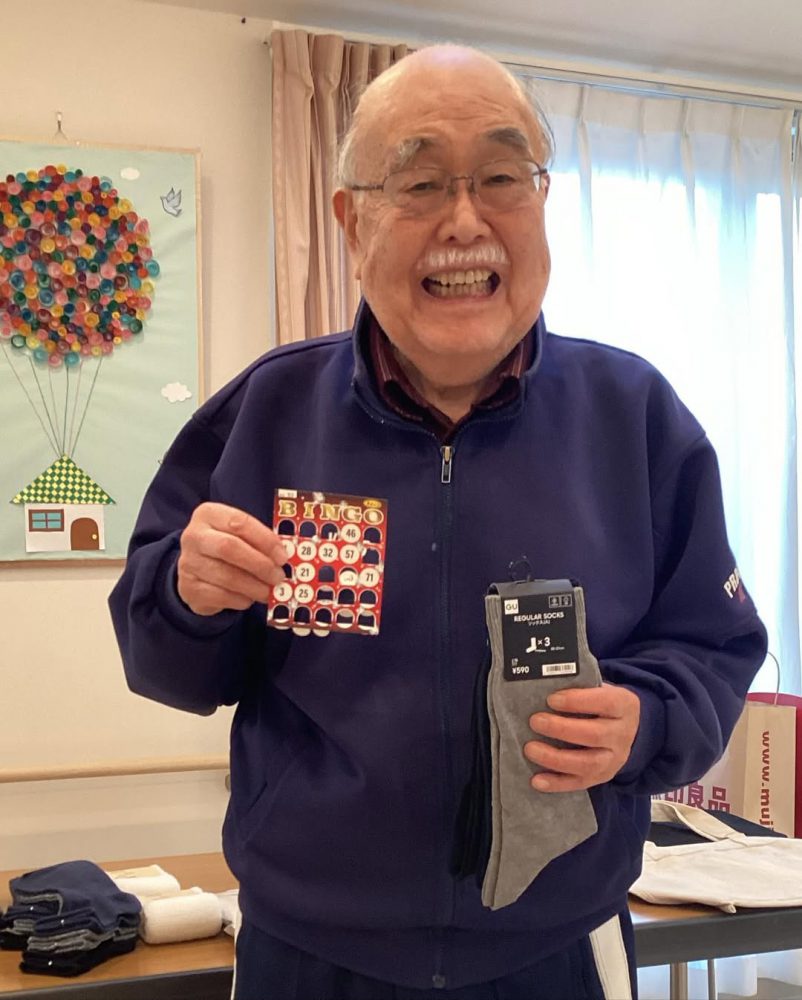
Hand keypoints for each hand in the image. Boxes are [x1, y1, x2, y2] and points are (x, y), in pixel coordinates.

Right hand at [177, 502, 288, 615]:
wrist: (196, 568)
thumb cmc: (227, 546)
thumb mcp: (239, 534)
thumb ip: (259, 540)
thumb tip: (283, 557)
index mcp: (208, 514)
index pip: (240, 523)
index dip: (265, 540)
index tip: (283, 556)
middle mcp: (194, 536)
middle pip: (229, 548)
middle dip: (260, 565)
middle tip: (278, 576)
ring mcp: (188, 563)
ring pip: (226, 576)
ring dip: (254, 586)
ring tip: (269, 591)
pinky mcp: (189, 588)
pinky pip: (221, 596)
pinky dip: (241, 599)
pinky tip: (250, 598)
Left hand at [523, 682, 640, 792]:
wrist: (627, 728)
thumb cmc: (601, 704)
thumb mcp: (598, 688)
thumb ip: (578, 686)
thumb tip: (542, 685)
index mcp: (623, 706)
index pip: (605, 703)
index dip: (577, 701)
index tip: (551, 699)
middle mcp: (622, 735)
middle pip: (594, 736)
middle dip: (561, 729)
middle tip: (535, 721)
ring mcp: (613, 760)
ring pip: (587, 764)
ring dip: (555, 758)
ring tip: (530, 749)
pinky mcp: (601, 777)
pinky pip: (579, 783)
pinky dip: (556, 783)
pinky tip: (536, 780)